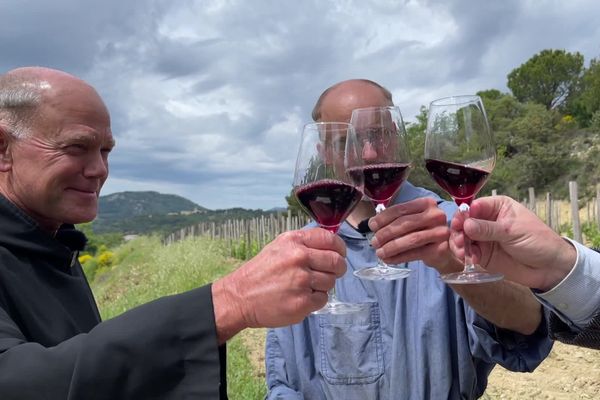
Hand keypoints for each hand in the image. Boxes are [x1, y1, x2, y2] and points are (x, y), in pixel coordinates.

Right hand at [212, 228, 346, 342]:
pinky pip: (322, 299)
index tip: (339, 254)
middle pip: (336, 262)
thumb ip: (304, 244)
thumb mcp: (279, 247)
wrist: (240, 297)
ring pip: (331, 282)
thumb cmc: (261, 272)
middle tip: (329, 273)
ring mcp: (301, 281)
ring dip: (323, 286)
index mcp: (294, 241)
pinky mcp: (302, 302)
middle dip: (337, 269)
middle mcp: (299, 257)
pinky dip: (315, 301)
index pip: (330, 239)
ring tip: (305, 287)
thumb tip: (331, 244)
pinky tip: (299, 298)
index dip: (339, 248)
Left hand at [368, 197, 461, 273]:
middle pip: (405, 223)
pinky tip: (389, 259)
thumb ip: (394, 219)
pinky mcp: (441, 248)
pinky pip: (416, 253)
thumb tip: (373, 224)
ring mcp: (440, 232)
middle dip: (386, 233)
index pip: (400, 209)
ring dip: (391, 247)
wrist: (443, 250)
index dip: (383, 218)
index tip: (371, 226)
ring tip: (379, 253)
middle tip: (374, 242)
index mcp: (426, 203)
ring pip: (411, 239)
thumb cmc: (422, 232)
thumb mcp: (411, 221)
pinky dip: (399, 257)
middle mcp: (436, 215)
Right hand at [449, 195, 575, 290]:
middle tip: (459, 241)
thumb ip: (488, 228)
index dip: (464, 213)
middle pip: (464, 221)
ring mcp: (483, 237)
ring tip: (463, 252)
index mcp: (497, 207)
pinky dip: (466, 255)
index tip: (459, 224)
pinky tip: (472, 259)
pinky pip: (468, 251)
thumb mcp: (513, 231)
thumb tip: (466, 224)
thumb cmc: (538, 241)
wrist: (549, 268)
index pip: (474, 205)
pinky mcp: (482, 253)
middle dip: (459, 230)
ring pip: (463, 236)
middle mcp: (487, 220)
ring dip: (459, 244)